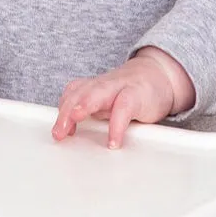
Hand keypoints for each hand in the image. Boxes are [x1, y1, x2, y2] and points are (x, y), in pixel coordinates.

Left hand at [52, 47, 194, 148]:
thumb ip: (90, 112)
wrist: (157, 75)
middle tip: (58, 132)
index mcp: (91, 87)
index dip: (61, 111)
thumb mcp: (106, 102)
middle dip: (66, 111)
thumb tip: (71, 131)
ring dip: (84, 105)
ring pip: (98, 93)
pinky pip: (124, 107)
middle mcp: (101, 85)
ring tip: (74, 121)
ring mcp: (119, 87)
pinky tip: (113, 141)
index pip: (70, 95)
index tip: (57, 132)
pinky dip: (117, 125)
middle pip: (78, 93)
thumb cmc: (128, 93)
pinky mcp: (137, 95)